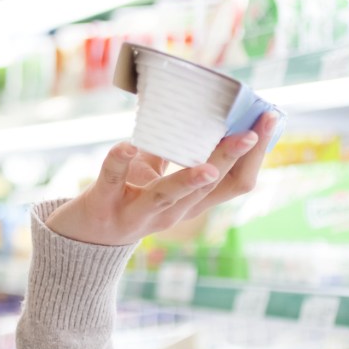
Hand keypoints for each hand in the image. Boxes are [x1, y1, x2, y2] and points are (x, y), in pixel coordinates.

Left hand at [44, 111, 280, 245]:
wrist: (77, 240)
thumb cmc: (121, 198)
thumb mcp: (152, 175)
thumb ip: (170, 149)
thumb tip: (192, 108)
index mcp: (189, 204)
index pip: (236, 183)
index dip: (256, 155)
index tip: (270, 119)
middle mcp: (170, 213)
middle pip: (211, 189)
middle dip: (232, 158)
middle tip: (253, 131)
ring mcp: (136, 212)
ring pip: (168, 195)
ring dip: (189, 179)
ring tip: (207, 166)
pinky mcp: (103, 205)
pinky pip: (112, 180)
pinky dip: (119, 161)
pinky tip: (126, 145)